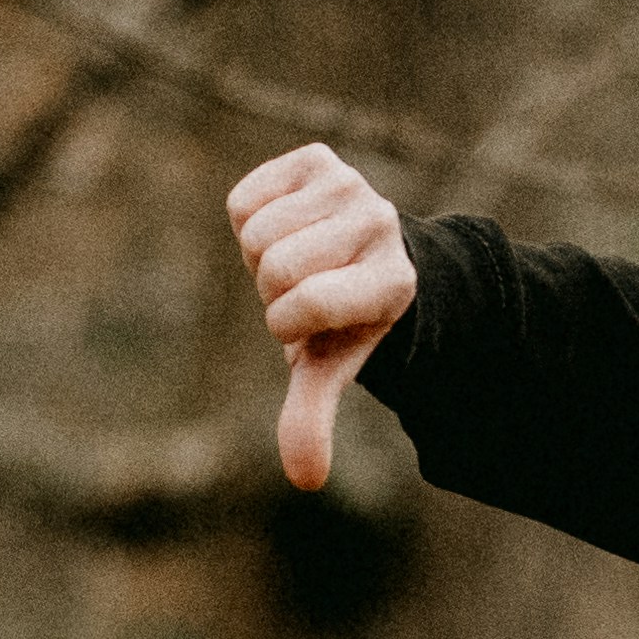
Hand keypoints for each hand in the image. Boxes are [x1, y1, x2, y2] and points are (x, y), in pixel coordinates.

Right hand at [228, 138, 415, 487]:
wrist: (366, 255)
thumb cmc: (344, 320)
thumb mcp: (329, 368)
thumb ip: (312, 417)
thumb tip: (306, 480)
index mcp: (394, 281)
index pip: (308, 304)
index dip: (288, 323)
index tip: (306, 325)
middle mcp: (381, 223)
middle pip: (274, 267)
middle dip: (273, 289)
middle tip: (305, 288)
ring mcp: (352, 185)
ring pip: (257, 232)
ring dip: (260, 254)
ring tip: (298, 259)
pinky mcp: (318, 158)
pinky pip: (245, 199)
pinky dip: (249, 220)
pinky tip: (286, 226)